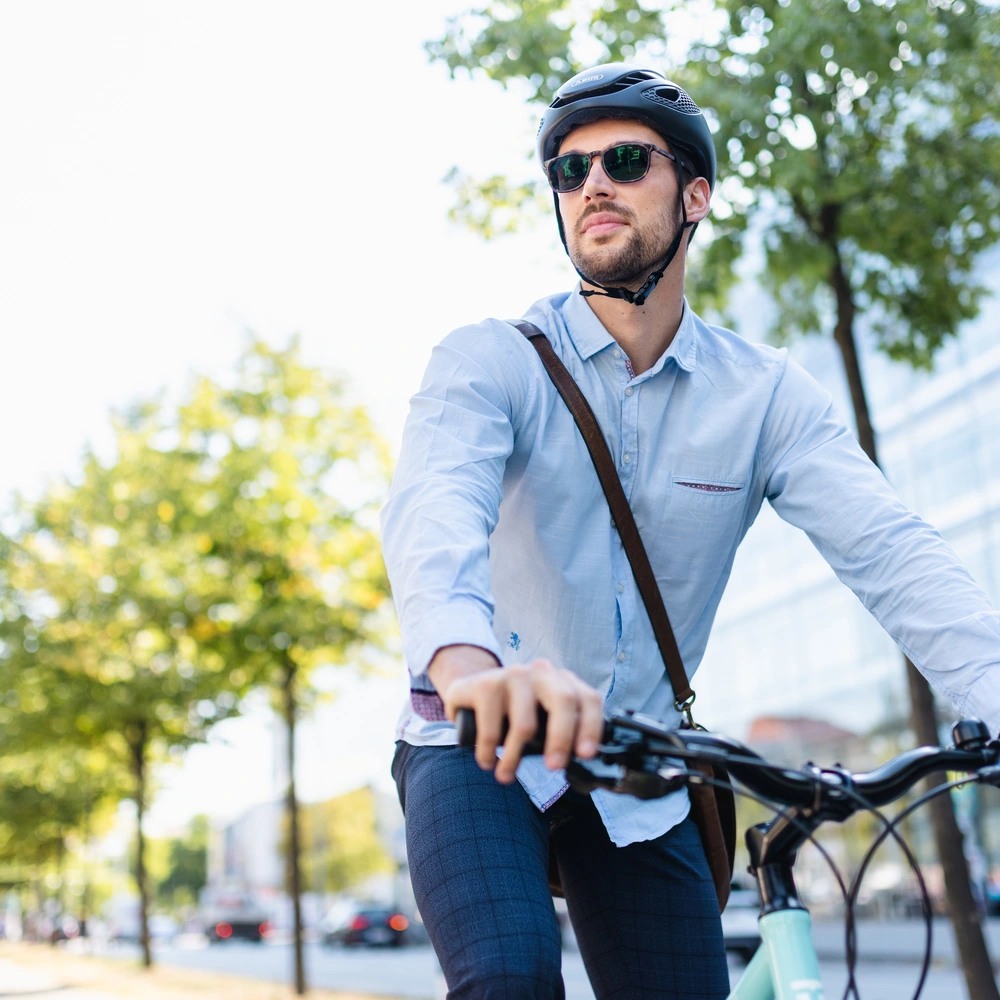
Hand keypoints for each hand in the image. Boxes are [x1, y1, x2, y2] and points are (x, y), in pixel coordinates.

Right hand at [430, 648, 602, 782]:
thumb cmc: (513, 711)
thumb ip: (561, 731)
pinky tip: (487, 761)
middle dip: (562, 739)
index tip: (586, 756)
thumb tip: (580, 761)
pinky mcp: (485, 684)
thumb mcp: (541, 717)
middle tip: (554, 767)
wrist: (470, 689)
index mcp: (561, 680)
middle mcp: (540, 672)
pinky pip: (491, 729)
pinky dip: (488, 753)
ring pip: (525, 724)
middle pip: (563, 700)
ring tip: (506, 776)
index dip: (592, 727)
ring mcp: (512, 674)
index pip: (587, 699)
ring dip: (515, 759)